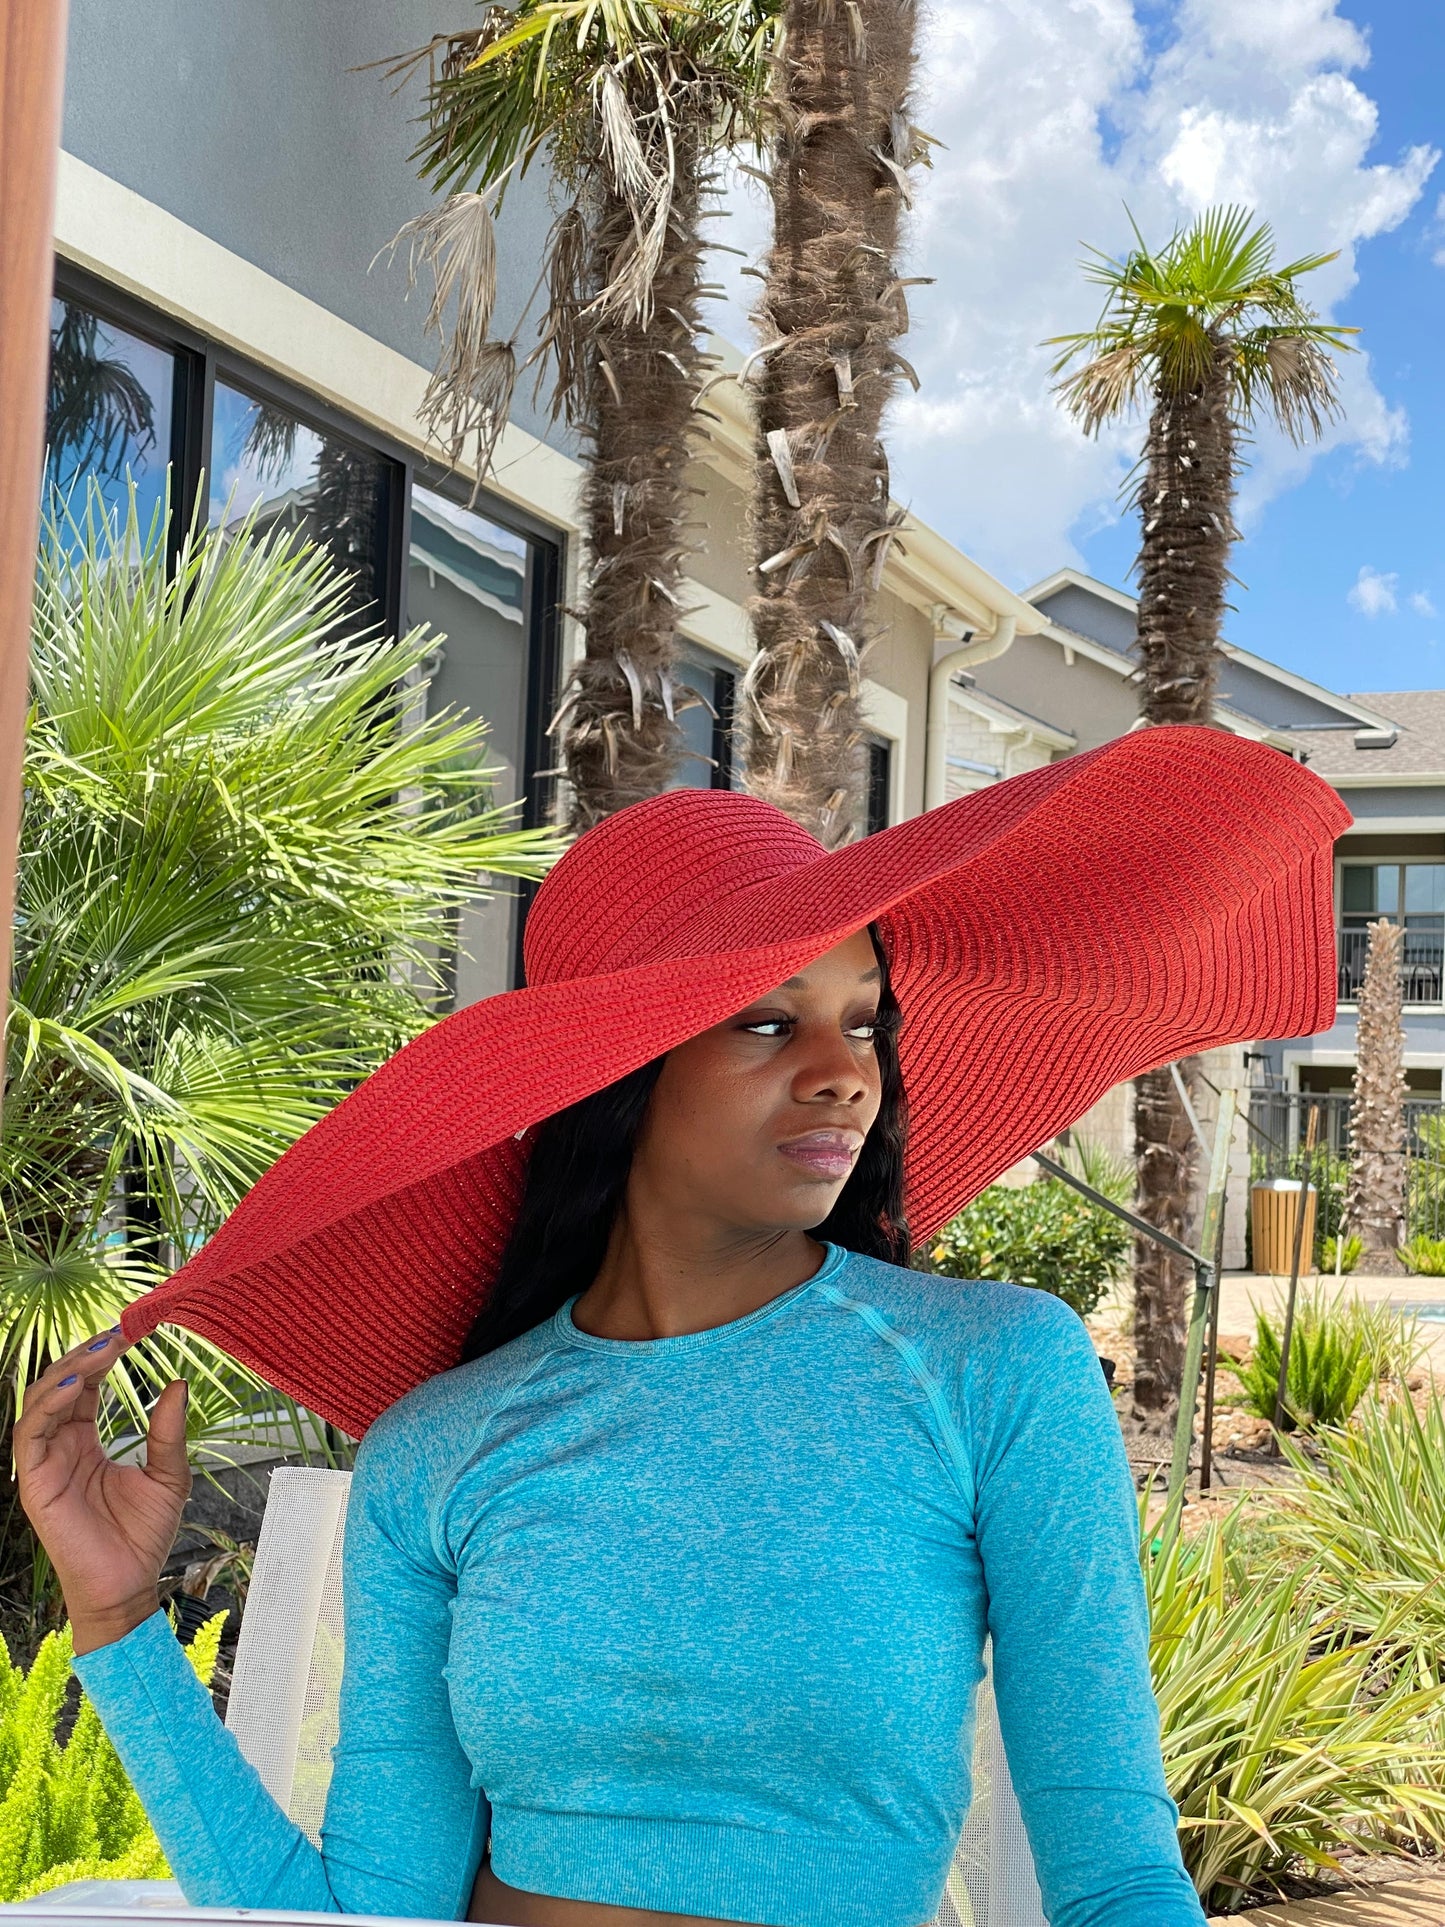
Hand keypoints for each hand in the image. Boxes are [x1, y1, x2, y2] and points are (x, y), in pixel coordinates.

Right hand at [15, 1332, 190, 1655]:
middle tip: (119, 1330)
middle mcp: (61, 1447)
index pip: (86, 1385)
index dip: (102, 1356)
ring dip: (67, 1370)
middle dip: (85, 1353)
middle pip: (60, 1384)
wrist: (129, 1586)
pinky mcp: (34, 1483)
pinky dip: (49, 1406)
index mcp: (86, 1441)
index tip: (132, 1329)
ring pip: (39, 1401)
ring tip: (102, 1350)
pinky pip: (30, 1436)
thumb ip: (168, 1431)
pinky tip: (76, 1387)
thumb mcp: (169, 1475)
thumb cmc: (144, 1536)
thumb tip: (178, 1382)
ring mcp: (45, 1463)